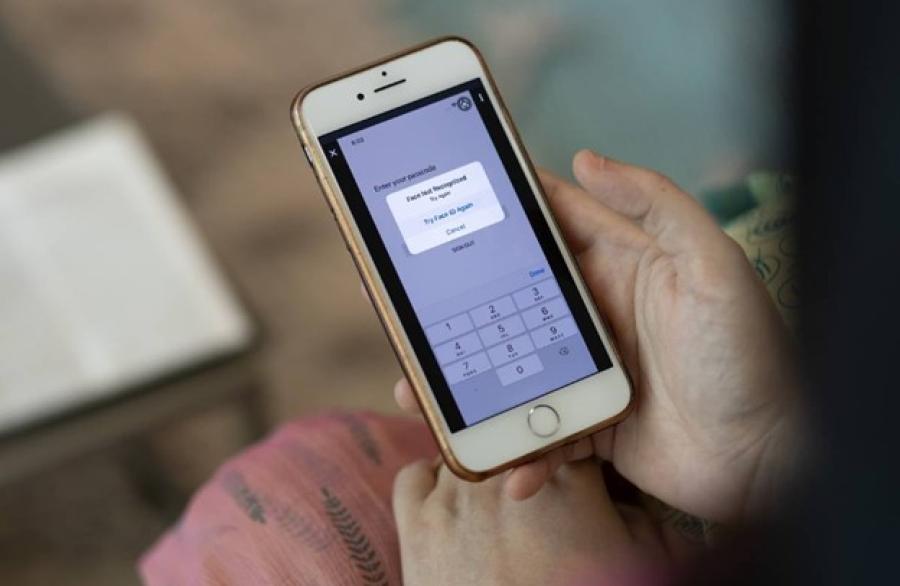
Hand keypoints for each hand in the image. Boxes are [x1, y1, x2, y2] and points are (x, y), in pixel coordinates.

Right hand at [394, 151, 798, 521]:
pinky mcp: (590, 421)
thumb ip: (657, 206)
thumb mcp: (714, 267)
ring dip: (472, 378)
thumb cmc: (749, 357)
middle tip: (406, 301)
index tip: (450, 196)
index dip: (505, 207)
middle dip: (464, 298)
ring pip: (514, 363)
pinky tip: (504, 462)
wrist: (772, 460)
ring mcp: (590, 369)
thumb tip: (586, 158)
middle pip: (517, 295)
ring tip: (424, 391)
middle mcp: (600, 312)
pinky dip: (517, 445)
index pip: (554, 222)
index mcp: (625, 264)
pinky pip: (539, 428)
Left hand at [394, 459, 665, 585]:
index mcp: (567, 479)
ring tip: (490, 503)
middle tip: (528, 484)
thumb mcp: (635, 560)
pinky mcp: (416, 519)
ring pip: (462, 451)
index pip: (569, 429)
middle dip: (518, 451)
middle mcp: (506, 473)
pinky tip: (448, 504)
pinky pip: (415, 475)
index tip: (572, 459)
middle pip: (510, 434)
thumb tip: (625, 491)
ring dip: (476, 469)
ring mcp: (455, 494)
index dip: (571, 441)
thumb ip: (638, 514)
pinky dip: (429, 483)